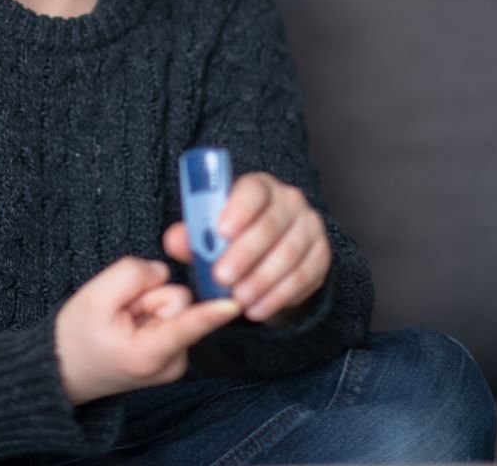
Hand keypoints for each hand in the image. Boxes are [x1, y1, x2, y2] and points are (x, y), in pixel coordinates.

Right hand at [55, 256, 240, 404]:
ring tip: (122, 322)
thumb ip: (133, 275)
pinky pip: (172, 314)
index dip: (211, 313)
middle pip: (178, 300)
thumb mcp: (95, 297)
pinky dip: (150, 313)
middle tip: (119, 313)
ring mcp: (175, 360)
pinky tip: (130, 327)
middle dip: (149, 295)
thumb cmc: (77, 337)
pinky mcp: (175, 352)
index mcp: (149, 354)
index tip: (234, 305)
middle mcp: (171, 362)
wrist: (64, 368)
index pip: (186, 326)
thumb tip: (163, 271)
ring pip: (175, 304)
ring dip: (147, 304)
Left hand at [163, 172, 329, 324]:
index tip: (221, 231)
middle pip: (270, 225)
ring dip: (261, 279)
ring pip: (289, 253)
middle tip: (221, 277)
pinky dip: (279, 296)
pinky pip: (303, 276)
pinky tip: (258, 309)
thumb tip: (175, 241)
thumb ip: (191, 236)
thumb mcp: (208, 235)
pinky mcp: (321, 255)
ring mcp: (309, 227)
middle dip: (245, 254)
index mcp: (259, 187)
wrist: (268, 256)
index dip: (238, 209)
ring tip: (238, 299)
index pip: (253, 190)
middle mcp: (289, 201)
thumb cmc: (232, 238)